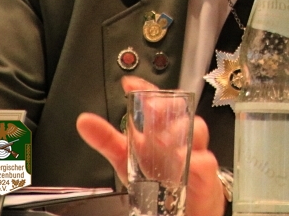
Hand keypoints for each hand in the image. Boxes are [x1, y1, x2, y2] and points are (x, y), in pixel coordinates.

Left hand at [76, 76, 224, 215]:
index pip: (156, 101)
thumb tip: (84, 121)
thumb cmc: (159, 178)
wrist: (188, 204)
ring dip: (180, 132)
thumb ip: (106, 140)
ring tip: (161, 139)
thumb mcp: (126, 159)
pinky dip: (195, 160)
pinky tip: (183, 161)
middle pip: (178, 110)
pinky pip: (205, 161)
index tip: (130, 84)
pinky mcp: (205, 173)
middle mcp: (178, 136)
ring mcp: (194, 152)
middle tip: (151, 108)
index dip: (145, 90)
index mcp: (158, 129)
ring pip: (196, 130)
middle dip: (166, 107)